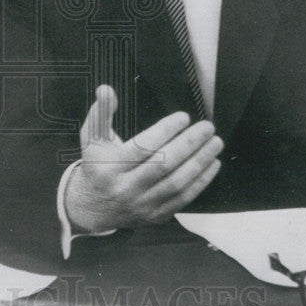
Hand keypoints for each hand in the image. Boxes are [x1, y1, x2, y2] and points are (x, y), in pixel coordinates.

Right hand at [63, 85, 223, 232]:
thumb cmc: (96, 167)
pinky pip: (183, 199)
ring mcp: (143, 205)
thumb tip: (106, 90)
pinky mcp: (156, 216)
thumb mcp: (91, 138)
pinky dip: (201, 182)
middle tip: (206, 127)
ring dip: (200, 162)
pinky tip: (212, 164)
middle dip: (189, 144)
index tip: (183, 117)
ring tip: (214, 143)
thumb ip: (100, 112)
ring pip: (177, 183)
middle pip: (163, 165)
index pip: (141, 148)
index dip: (165, 131)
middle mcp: (126, 188)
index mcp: (109, 167)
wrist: (93, 208)